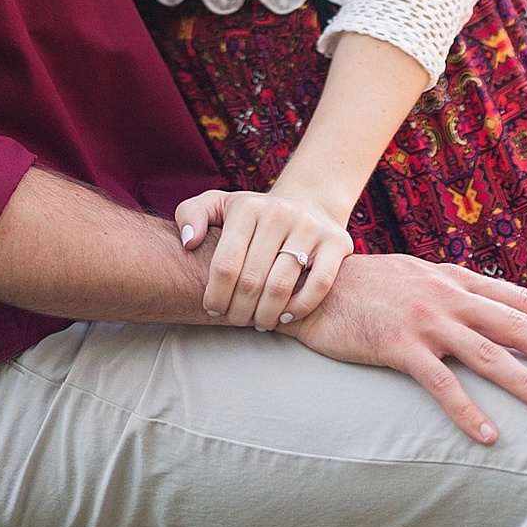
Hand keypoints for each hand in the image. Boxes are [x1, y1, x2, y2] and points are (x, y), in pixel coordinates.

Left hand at [176, 188, 351, 329]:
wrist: (306, 203)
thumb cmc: (253, 215)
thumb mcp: (217, 205)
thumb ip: (191, 215)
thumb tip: (189, 242)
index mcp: (247, 207)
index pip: (226, 263)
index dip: (216, 294)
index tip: (211, 309)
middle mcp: (279, 213)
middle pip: (252, 279)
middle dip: (238, 309)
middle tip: (234, 321)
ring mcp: (310, 227)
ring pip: (282, 285)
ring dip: (265, 314)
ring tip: (257, 322)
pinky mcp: (337, 242)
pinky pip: (318, 285)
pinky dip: (299, 308)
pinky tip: (283, 317)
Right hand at [286, 250, 526, 443]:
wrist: (304, 282)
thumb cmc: (359, 286)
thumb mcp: (411, 277)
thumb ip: (447, 290)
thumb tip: (485, 312)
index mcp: (451, 278)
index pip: (517, 298)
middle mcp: (444, 295)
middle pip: (514, 323)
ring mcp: (421, 319)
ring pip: (487, 353)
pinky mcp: (395, 345)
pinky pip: (439, 382)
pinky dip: (466, 410)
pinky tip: (489, 435)